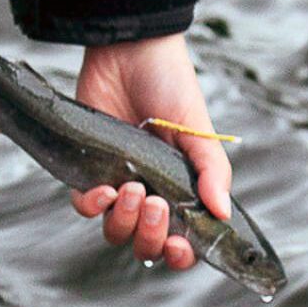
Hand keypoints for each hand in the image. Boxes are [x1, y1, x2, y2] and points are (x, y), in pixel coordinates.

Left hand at [70, 33, 232, 269]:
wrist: (128, 51)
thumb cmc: (170, 85)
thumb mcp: (198, 130)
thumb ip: (212, 171)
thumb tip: (223, 213)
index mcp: (182, 189)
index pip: (183, 239)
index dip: (182, 254)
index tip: (181, 243)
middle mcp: (151, 192)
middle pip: (146, 243)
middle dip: (150, 235)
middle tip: (155, 203)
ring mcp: (118, 183)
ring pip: (115, 231)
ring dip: (123, 221)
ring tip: (131, 189)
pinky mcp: (88, 170)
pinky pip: (84, 207)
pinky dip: (92, 206)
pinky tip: (103, 190)